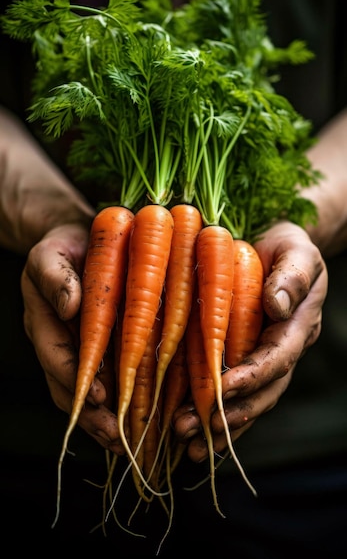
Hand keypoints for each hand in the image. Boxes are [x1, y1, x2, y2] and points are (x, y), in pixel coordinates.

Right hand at [21, 222, 124, 455]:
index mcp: (44, 324)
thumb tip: (69, 307)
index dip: (78, 380)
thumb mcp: (51, 254)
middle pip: (72, 389)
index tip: (103, 397)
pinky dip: (125, 403)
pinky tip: (146, 420)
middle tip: (120, 440)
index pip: (58, 359)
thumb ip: (55, 277)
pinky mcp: (103, 349)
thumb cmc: (64, 246)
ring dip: (109, 421)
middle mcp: (61, 345)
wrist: (79, 242)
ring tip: (132, 445)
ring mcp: (80, 350)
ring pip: (90, 393)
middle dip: (95, 417)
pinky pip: (111, 380)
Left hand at [172, 221, 327, 461]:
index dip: (251, 376)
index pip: (276, 359)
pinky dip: (213, 414)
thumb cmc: (288, 247)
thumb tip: (276, 304)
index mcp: (296, 328)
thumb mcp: (297, 252)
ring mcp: (263, 359)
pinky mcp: (243, 359)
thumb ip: (292, 276)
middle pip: (261, 393)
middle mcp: (281, 351)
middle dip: (227, 414)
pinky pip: (232, 393)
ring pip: (246, 401)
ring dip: (217, 425)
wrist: (278, 249)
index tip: (221, 388)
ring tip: (185, 442)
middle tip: (190, 429)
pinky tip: (190, 434)